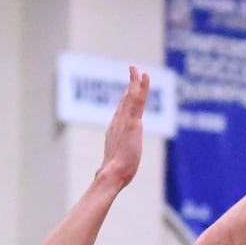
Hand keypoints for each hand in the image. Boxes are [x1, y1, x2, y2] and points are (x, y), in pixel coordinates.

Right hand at [96, 65, 149, 191]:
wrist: (112, 174)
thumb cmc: (113, 175)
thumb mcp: (113, 166)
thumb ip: (109, 165)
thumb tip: (101, 176)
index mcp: (114, 132)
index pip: (121, 112)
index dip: (124, 100)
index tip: (127, 91)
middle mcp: (117, 123)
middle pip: (125, 100)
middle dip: (129, 86)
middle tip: (133, 71)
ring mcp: (124, 120)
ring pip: (131, 96)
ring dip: (135, 81)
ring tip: (137, 68)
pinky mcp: (132, 121)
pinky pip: (138, 99)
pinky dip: (141, 86)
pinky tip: (144, 75)